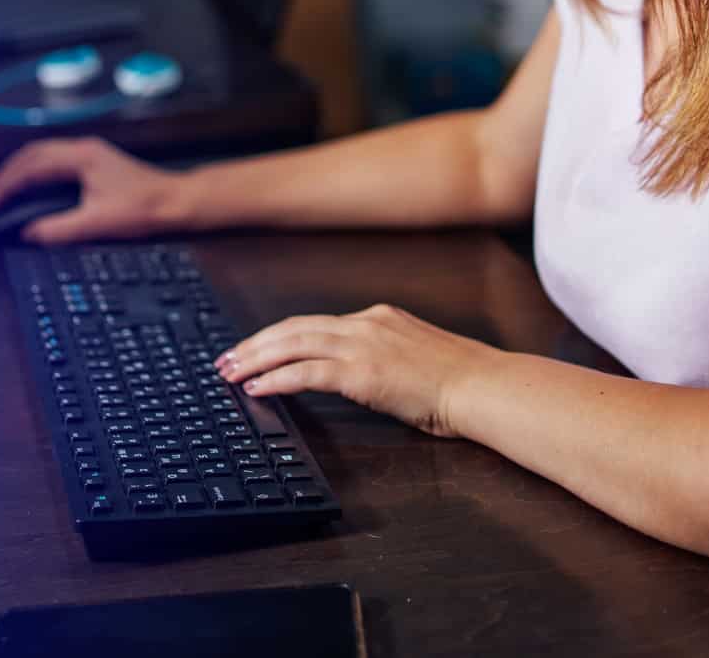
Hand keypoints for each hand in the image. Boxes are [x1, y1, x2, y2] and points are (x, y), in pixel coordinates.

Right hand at [0, 137, 191, 243]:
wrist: (176, 202)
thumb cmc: (144, 208)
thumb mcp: (97, 223)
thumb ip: (58, 229)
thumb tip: (28, 233)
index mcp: (82, 157)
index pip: (31, 166)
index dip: (6, 185)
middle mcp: (83, 149)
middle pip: (31, 154)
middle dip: (6, 176)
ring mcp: (89, 153)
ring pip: (41, 155)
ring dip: (19, 172)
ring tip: (3, 194)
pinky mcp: (93, 162)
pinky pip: (53, 161)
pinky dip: (34, 173)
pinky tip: (29, 188)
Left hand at [213, 304, 498, 438]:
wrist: (482, 386)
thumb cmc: (459, 383)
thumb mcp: (414, 358)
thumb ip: (382, 359)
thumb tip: (357, 376)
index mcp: (378, 318)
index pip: (314, 324)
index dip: (279, 336)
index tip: (255, 350)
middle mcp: (365, 323)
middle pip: (293, 328)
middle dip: (255, 345)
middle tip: (226, 360)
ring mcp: (363, 344)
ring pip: (292, 345)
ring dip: (255, 360)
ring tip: (230, 374)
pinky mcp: (362, 371)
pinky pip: (306, 372)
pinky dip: (276, 379)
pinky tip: (257, 389)